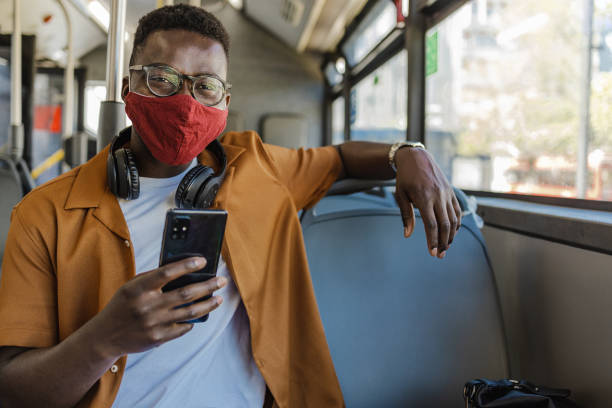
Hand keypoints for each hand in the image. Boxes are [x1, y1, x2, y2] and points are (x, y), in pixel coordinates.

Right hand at [89, 257, 226, 357]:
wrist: (105, 336)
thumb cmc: (123, 305)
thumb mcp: (132, 287)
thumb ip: (153, 278)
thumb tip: (184, 270)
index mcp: (138, 288)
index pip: (166, 272)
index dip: (186, 265)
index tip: (203, 261)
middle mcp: (146, 306)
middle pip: (185, 293)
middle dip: (207, 286)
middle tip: (221, 280)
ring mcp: (153, 323)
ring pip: (190, 312)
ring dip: (208, 304)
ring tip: (219, 298)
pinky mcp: (157, 338)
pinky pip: (183, 328)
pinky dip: (192, 321)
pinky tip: (200, 314)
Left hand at [394, 147, 461, 258]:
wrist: (416, 157)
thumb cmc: (405, 177)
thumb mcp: (400, 195)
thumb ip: (406, 216)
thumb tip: (407, 235)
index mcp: (423, 198)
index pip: (431, 224)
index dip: (433, 240)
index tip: (432, 253)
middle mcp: (438, 196)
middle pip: (445, 225)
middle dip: (444, 242)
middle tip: (440, 255)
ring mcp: (446, 193)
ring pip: (453, 219)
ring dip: (451, 235)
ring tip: (446, 247)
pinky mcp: (451, 191)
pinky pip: (457, 210)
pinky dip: (457, 223)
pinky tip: (452, 233)